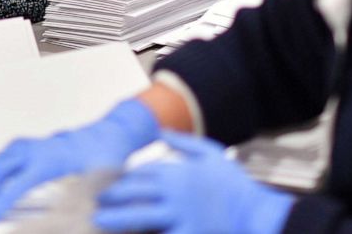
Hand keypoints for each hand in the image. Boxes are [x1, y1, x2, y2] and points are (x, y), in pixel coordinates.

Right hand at [0, 99, 158, 221]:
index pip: (20, 181)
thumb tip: (74, 220)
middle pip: (6, 165)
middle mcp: (43, 148)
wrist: (113, 134)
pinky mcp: (41, 143)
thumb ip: (81, 202)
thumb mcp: (98, 182)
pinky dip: (1, 162)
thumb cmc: (108, 156)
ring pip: (7, 155)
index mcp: (54, 159)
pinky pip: (14, 150)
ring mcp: (40, 143)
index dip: (2, 200)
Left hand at [94, 131, 294, 233]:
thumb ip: (182, 142)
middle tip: (96, 200)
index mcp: (178, 172)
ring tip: (99, 220)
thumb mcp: (210, 153)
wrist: (255, 213)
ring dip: (117, 218)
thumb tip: (161, 131)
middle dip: (113, 196)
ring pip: (141, 216)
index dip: (123, 177)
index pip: (143, 172)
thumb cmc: (233, 184)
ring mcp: (179, 216)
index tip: (109, 181)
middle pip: (136, 193)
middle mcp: (174, 193)